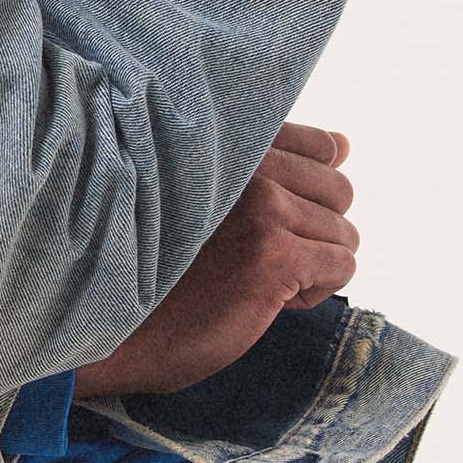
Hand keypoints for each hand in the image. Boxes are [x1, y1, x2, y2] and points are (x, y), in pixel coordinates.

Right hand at [70, 122, 358, 399]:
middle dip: (311, 232)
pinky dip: (313, 290)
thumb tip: (342, 145)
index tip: (265, 220)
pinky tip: (263, 296)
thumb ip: (274, 164)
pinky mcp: (274, 252)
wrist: (119, 319)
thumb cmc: (163, 258)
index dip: (307, 192)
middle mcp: (249, 162)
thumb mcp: (214, 194)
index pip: (322, 146)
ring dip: (310, 264)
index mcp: (232, 142)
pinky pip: (341, 265)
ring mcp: (263, 204)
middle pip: (339, 191)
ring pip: (343, 233)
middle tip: (257, 255)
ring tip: (254, 276)